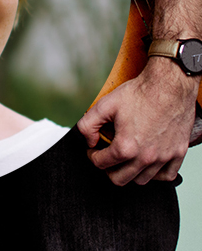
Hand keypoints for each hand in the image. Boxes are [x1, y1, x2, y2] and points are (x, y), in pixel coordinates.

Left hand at [77, 57, 199, 184]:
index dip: (92, 156)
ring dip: (130, 172)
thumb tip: (88, 141)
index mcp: (126, 146)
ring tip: (124, 159)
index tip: (93, 150)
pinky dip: (155, 174)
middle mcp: (146, 157)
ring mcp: (164, 157)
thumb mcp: (104, 105)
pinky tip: (147, 163)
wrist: (168, 86)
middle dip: (108, 169)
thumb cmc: (139, 94)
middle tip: (106, 157)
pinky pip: (166, 176)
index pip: (102, 164)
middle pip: (120, 178)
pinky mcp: (178, 153)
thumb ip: (88, 125)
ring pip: (142, 180)